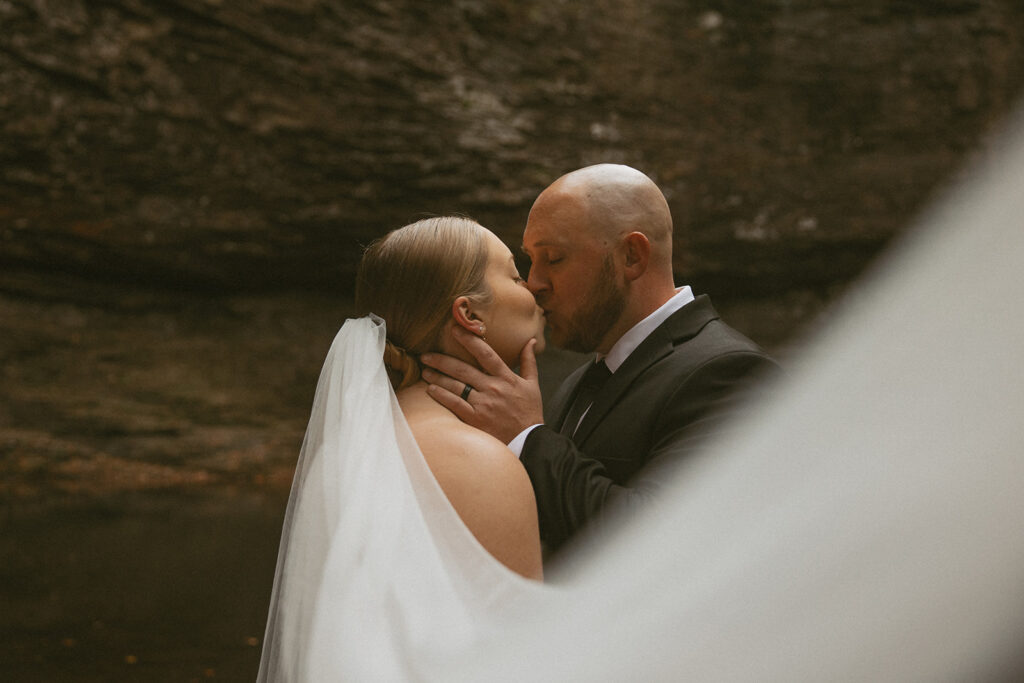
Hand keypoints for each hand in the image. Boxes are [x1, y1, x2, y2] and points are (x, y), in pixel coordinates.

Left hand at [420, 328, 542, 443]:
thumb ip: (529, 361)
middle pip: (463, 369)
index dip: (469, 340)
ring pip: (455, 385)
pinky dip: (442, 395)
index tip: (454, 330)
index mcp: (506, 377)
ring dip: (437, 377)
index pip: (485, 353)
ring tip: (425, 370)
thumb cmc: (529, 413)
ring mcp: (483, 404)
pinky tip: (431, 389)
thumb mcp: (533, 385)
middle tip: (425, 354)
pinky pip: (455, 404)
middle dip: (442, 360)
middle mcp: (493, 388)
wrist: (528, 441)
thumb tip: (531, 340)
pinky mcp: (476, 419)